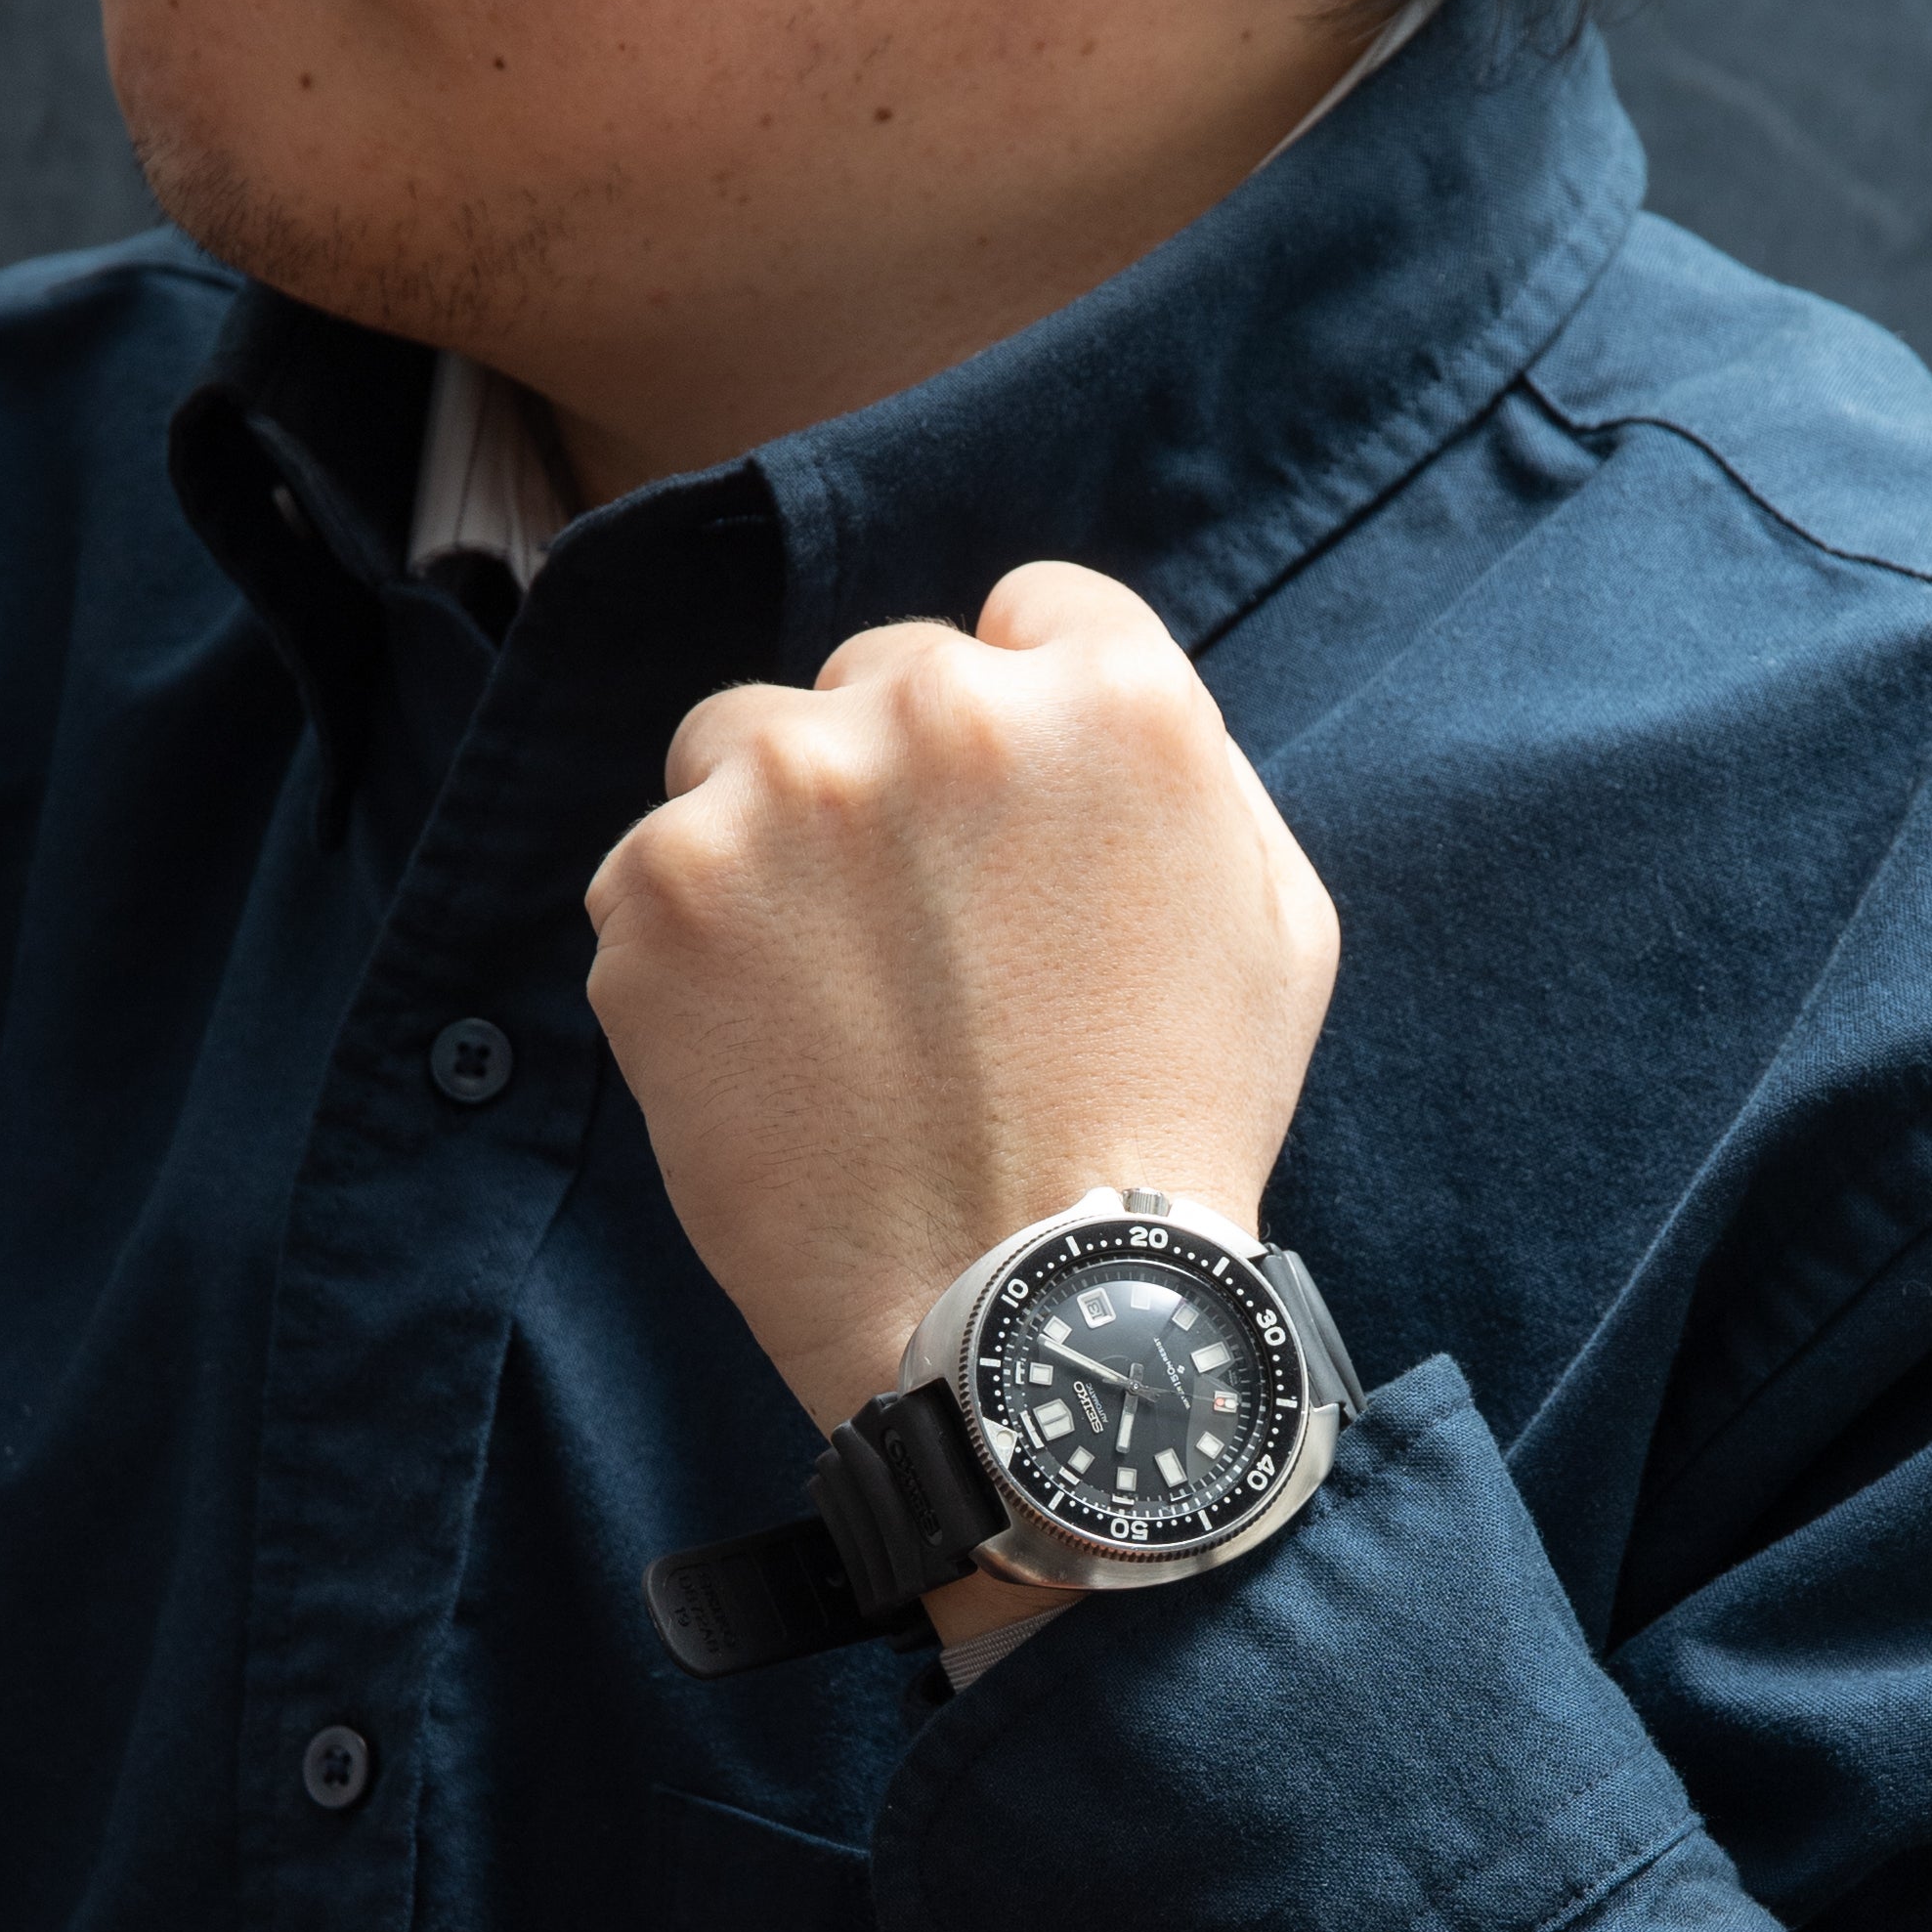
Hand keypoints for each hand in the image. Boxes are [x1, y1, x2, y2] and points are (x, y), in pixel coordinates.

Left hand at [585, 563, 1341, 1446]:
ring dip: (778, 835)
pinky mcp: (657, 891)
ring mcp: (779, 792)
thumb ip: (1190, 769)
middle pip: (885, 672)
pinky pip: (654, 868)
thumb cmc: (1170, 1134)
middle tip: (930, 943)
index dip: (1029, 729)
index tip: (1013, 832)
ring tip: (836, 992)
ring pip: (746, 744)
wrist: (1020, 1315)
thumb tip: (1088, 702)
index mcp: (1106, 697)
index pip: (1037, 616)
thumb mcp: (1277, 924)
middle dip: (901, 782)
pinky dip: (696, 944)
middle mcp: (936, 706)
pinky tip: (769, 1047)